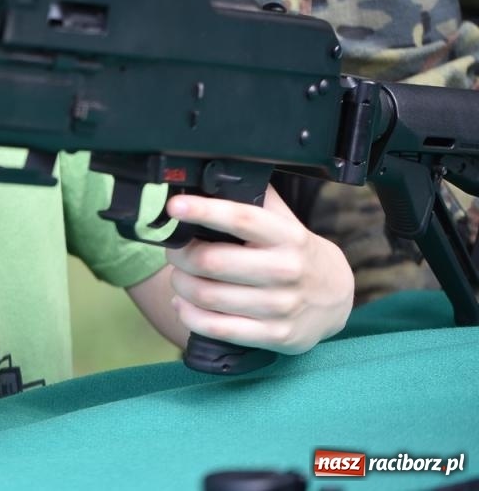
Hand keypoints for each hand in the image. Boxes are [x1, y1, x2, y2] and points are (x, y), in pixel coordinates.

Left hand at [164, 184, 352, 354]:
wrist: (336, 297)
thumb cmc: (297, 252)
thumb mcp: (285, 220)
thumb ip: (253, 197)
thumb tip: (212, 174)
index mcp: (287, 236)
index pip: (241, 219)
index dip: (204, 211)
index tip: (175, 206)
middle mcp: (286, 270)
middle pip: (211, 262)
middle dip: (179, 254)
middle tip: (174, 249)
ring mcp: (281, 306)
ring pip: (208, 295)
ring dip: (180, 284)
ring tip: (179, 276)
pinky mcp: (276, 335)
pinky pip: (217, 327)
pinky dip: (189, 314)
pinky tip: (184, 304)